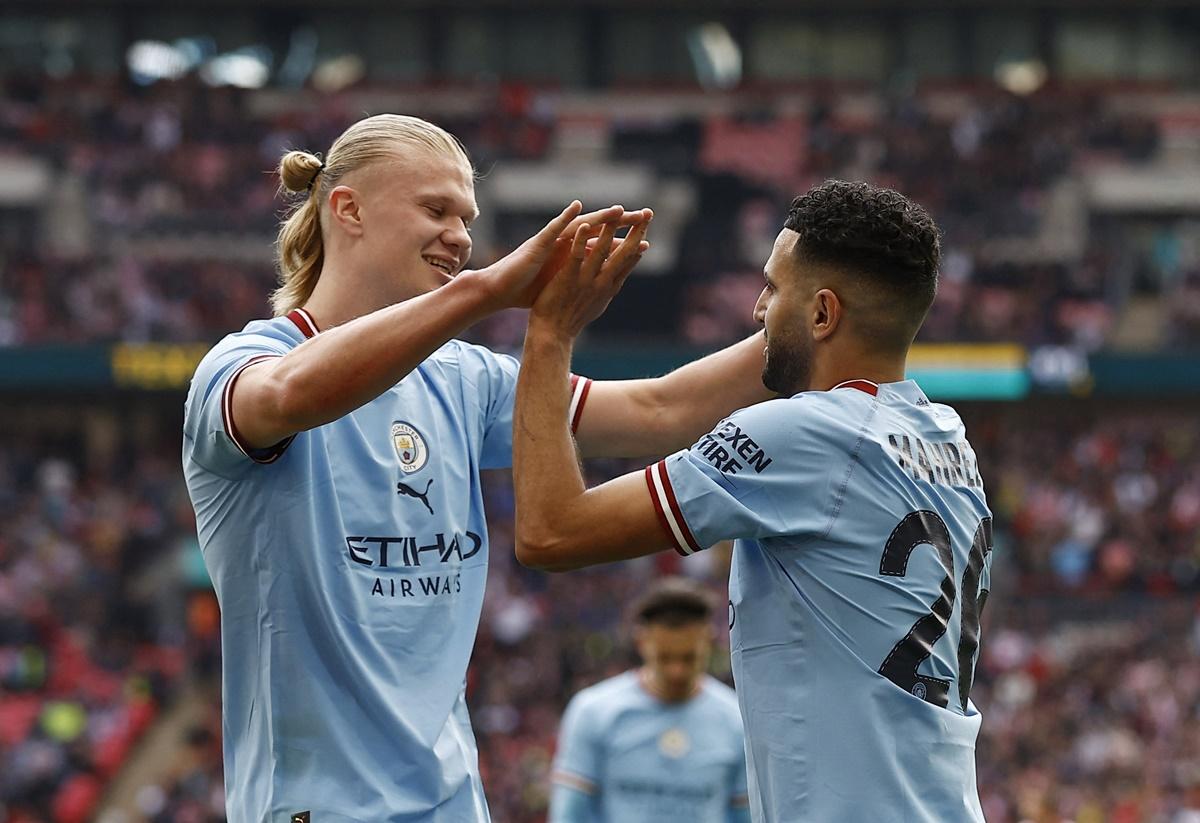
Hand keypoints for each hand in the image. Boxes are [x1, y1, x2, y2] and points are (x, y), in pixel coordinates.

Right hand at [472, 203, 644, 310]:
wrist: (503, 291)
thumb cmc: (530, 289)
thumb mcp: (562, 284)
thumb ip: (578, 278)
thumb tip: (596, 284)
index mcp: (572, 256)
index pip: (602, 247)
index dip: (623, 244)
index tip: (646, 242)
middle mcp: (565, 245)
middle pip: (597, 231)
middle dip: (619, 223)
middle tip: (643, 216)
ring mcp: (552, 242)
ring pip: (579, 225)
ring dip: (599, 217)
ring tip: (618, 209)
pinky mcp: (537, 245)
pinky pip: (553, 229)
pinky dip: (565, 218)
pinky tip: (577, 207)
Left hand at [528, 209, 651, 338]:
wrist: (553, 334)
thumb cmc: (572, 319)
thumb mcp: (597, 303)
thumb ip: (608, 287)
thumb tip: (618, 279)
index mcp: (609, 287)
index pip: (629, 261)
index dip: (639, 243)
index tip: (647, 227)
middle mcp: (602, 283)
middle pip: (624, 253)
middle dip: (636, 232)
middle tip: (648, 213)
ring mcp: (586, 280)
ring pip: (601, 251)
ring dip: (610, 230)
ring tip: (617, 213)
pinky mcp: (568, 278)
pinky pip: (577, 255)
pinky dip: (581, 240)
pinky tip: (585, 225)